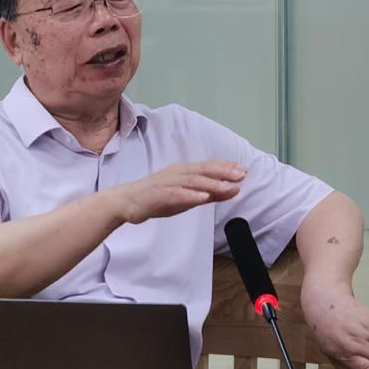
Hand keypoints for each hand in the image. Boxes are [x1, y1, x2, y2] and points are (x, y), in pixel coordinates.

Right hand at [113, 160, 245, 223]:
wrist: (125, 202)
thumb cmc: (156, 198)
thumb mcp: (187, 197)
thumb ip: (209, 194)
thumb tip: (233, 190)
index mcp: (184, 172)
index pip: (208, 167)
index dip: (226, 167)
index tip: (244, 169)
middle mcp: (177, 174)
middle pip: (203, 171)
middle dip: (223, 172)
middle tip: (241, 174)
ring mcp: (167, 183)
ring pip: (192, 181)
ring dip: (211, 184)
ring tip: (228, 187)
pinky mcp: (158, 195)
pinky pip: (176, 194)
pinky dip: (190, 196)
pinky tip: (202, 198)